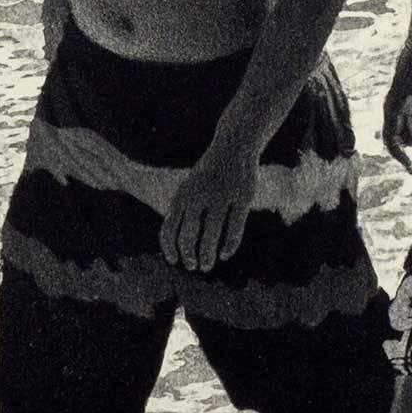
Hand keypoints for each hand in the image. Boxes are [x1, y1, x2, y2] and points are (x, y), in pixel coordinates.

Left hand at [159, 141, 258, 273]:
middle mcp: (199, 196)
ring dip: (207, 255)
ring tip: (207, 265)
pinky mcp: (242, 198)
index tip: (175, 260)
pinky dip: (229, 245)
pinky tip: (225, 254)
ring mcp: (222, 196)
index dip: (170, 249)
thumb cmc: (208, 173)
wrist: (234, 146)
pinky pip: (234, 228)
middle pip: (188, 236)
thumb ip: (180, 210)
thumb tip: (172, 242)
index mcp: (182, 195)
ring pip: (211, 235)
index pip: (168, 229)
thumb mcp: (189, 187)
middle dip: (188, 256)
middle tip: (193, 266)